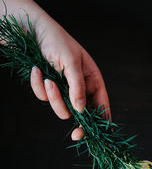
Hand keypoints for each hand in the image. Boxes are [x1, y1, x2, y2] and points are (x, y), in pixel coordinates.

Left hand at [30, 16, 110, 140]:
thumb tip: (81, 110)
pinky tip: (37, 71)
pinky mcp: (49, 89)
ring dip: (53, 97)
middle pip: (82, 113)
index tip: (100, 136)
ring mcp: (64, 90)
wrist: (32, 32)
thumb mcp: (72, 62)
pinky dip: (38, 87)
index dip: (103, 121)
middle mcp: (80, 87)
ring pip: (62, 108)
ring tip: (47, 79)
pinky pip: (44, 98)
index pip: (102, 105)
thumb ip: (78, 87)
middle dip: (76, 119)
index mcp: (92, 80)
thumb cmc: (57, 41)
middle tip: (76, 135)